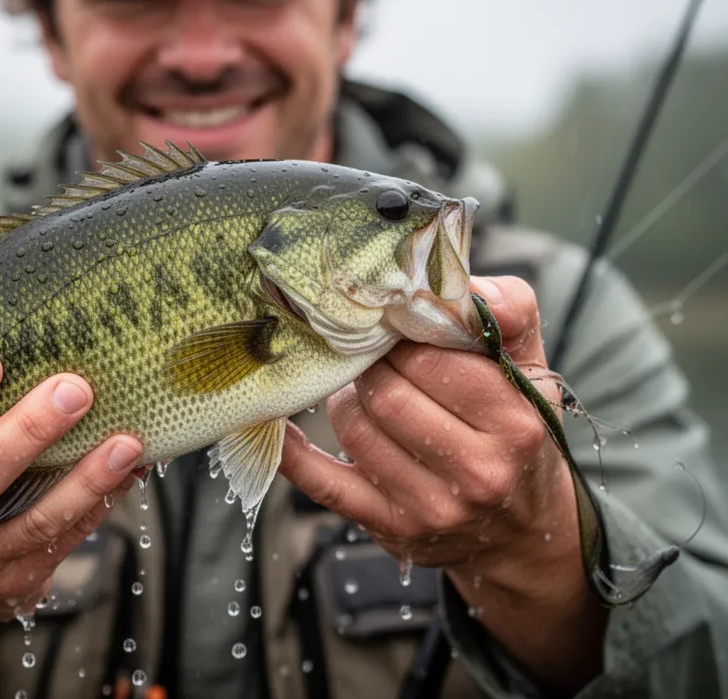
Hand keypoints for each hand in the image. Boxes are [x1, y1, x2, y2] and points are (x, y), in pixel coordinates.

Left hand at [280, 276, 606, 694]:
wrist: (524, 530)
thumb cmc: (519, 434)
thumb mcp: (532, 369)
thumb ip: (508, 311)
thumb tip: (461, 283)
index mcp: (516, 422)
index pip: (431, 359)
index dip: (403, 336)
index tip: (395, 327)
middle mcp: (478, 472)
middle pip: (386, 394)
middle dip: (372, 365)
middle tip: (373, 356)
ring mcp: (433, 508)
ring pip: (354, 429)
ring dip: (346, 401)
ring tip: (364, 392)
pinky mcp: (392, 529)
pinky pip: (323, 483)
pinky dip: (294, 452)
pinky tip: (280, 426)